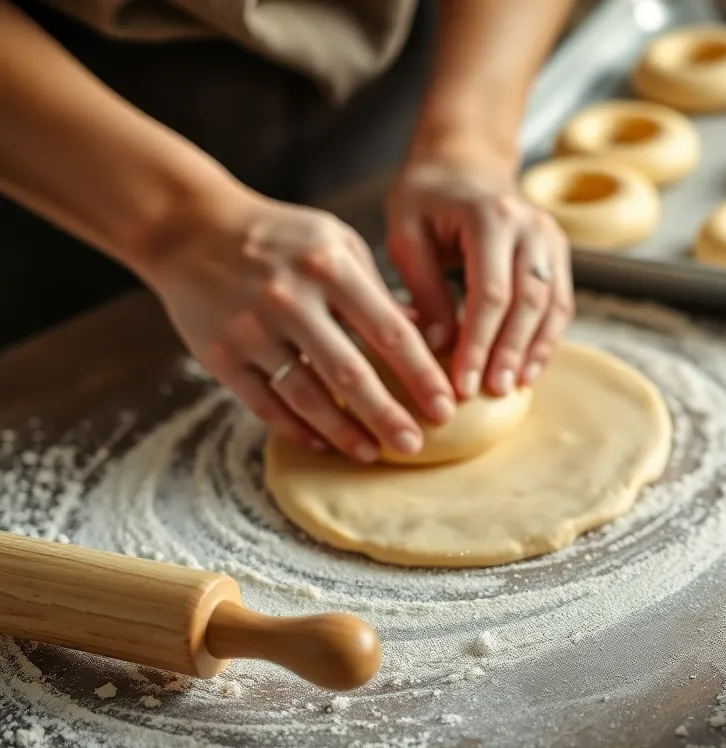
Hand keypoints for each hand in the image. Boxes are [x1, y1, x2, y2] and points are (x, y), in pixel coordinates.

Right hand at [143, 190, 455, 461]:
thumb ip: (377, 290)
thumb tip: (427, 336)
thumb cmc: (281, 238)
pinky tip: (322, 443)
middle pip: (350, 373)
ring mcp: (251, 329)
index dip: (421, 375)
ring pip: (306, 396)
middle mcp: (290, 298)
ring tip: (372, 453)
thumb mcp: (336, 243)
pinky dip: (296, 428)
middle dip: (387, 416)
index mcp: (330, 267)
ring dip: (343, 432)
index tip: (446, 407)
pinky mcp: (219, 354)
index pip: (389, 331)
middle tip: (415, 446)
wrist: (190, 227)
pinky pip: (264, 404)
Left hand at [384, 141, 573, 398]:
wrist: (463, 161)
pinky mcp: (557, 253)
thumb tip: (437, 348)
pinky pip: (560, 302)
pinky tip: (529, 369)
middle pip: (527, 302)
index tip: (461, 383)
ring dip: (533, 351)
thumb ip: (423, 289)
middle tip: (489, 391)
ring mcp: (550, 237)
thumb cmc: (425, 198)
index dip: (478, 342)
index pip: (489, 292)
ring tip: (513, 388)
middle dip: (508, 352)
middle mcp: (529, 226)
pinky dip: (547, 339)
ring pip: (551, 305)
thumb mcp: (406, 234)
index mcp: (489, 217)